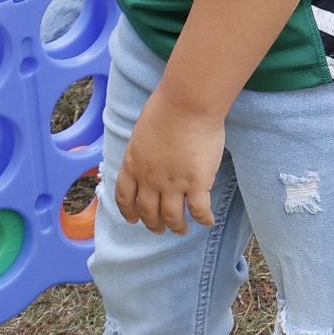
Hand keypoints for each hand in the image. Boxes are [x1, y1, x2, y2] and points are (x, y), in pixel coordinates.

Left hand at [114, 89, 224, 235]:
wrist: (186, 104)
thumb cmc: (165, 109)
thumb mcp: (142, 132)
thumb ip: (143, 151)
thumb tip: (148, 158)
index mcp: (133, 163)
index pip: (125, 196)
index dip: (128, 211)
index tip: (133, 219)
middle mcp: (150, 179)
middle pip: (148, 211)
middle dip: (153, 224)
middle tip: (159, 229)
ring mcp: (173, 184)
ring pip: (172, 217)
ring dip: (177, 227)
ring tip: (182, 230)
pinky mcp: (196, 184)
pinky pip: (199, 211)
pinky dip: (203, 220)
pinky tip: (208, 221)